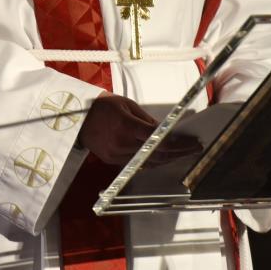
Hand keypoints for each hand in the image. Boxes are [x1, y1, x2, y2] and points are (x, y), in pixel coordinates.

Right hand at [74, 95, 200, 166]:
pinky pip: (137, 164)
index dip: (177, 144)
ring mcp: (116, 155)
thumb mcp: (127, 105)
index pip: (158, 139)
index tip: (191, 143)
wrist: (77, 119)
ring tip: (182, 154)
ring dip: (167, 159)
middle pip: (156, 154)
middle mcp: (122, 143)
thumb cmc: (103, 106)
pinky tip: (163, 157)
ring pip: (148, 162)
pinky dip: (152, 161)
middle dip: (178, 153)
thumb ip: (146, 119)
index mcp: (126, 126)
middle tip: (193, 150)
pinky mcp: (112, 160)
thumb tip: (164, 130)